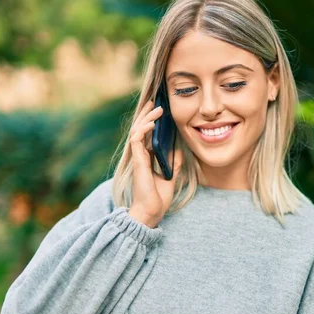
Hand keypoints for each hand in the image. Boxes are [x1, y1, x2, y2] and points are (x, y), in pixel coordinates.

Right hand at [128, 99, 182, 227]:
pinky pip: (136, 141)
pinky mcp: (137, 162)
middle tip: (155, 101)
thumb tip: (178, 151)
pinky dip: (143, 130)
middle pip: (140, 129)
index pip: (146, 135)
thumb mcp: (170, 177)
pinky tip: (151, 123)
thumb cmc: (158, 198)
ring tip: (156, 108)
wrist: (152, 212)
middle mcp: (140, 156)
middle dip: (147, 114)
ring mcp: (137, 158)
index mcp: (146, 159)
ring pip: (137, 131)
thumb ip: (173, 164)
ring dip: (146, 118)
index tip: (159, 110)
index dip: (151, 122)